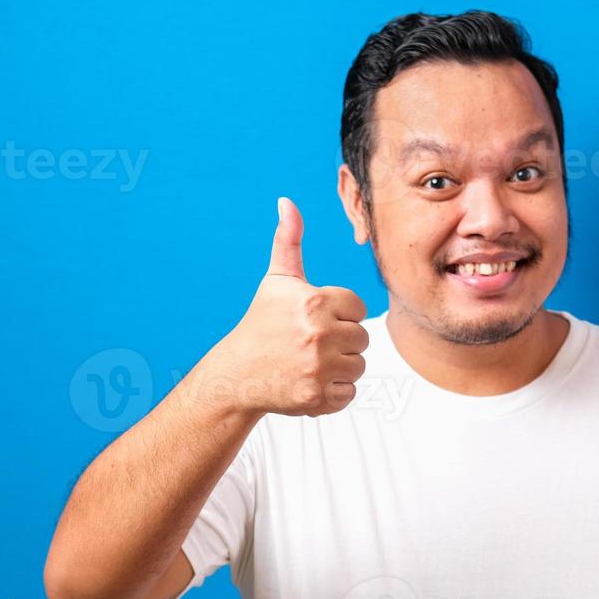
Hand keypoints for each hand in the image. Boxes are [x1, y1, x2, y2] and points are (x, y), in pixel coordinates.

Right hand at [210, 197, 368, 416]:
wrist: (236, 374)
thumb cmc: (261, 324)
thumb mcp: (276, 280)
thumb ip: (288, 240)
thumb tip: (287, 201)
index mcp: (315, 302)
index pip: (358, 307)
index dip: (339, 314)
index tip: (313, 320)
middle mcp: (319, 334)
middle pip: (362, 338)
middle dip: (341, 342)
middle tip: (310, 344)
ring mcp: (318, 368)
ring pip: (358, 366)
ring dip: (339, 368)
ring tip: (310, 362)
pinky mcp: (317, 397)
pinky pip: (349, 393)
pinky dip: (333, 393)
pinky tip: (310, 381)